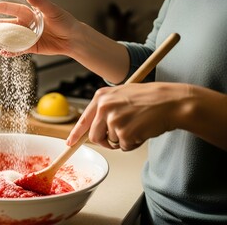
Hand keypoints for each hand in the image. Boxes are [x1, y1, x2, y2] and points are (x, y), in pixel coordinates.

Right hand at [0, 0, 80, 56]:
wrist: (74, 39)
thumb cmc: (65, 21)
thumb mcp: (53, 11)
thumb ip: (40, 2)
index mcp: (28, 12)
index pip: (9, 9)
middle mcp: (25, 23)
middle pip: (4, 24)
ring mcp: (27, 36)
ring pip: (8, 38)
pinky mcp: (31, 47)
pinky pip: (17, 50)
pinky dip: (9, 51)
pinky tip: (2, 53)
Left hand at [66, 82, 190, 150]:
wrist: (172, 101)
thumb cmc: (151, 98)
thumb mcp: (123, 94)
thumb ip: (107, 107)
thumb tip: (94, 126)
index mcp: (101, 96)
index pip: (83, 119)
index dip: (76, 134)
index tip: (70, 143)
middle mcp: (104, 107)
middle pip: (94, 136)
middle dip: (105, 141)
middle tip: (121, 137)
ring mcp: (113, 120)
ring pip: (111, 142)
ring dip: (124, 140)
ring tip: (138, 126)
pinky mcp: (124, 132)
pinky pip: (124, 147)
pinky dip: (134, 144)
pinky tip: (143, 130)